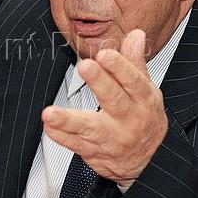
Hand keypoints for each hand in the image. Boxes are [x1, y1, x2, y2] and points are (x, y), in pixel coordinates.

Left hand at [42, 29, 167, 187]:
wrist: (148, 162)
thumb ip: (135, 63)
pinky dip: (62, 137)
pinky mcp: (96, 153)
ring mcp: (112, 138)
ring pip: (90, 128)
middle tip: (84, 67)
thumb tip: (135, 35)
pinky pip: (77, 145)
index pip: (133, 81)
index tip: (105, 54)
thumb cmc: (144, 119)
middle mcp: (129, 119)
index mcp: (143, 100)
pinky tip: (49, 128)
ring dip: (69, 120)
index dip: (120, 67)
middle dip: (100, 83)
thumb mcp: (145, 90)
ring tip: (50, 113)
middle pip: (114, 100)